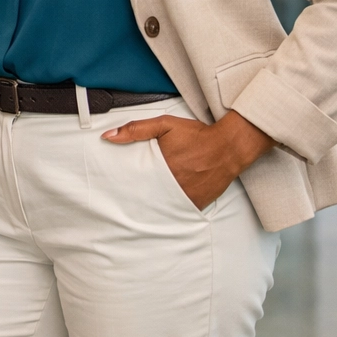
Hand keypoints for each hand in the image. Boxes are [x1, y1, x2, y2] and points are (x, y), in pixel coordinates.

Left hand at [102, 110, 275, 209]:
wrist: (229, 146)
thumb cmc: (197, 135)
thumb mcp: (164, 125)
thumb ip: (135, 129)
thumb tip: (108, 136)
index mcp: (160, 167)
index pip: (134, 182)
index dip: (124, 186)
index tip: (115, 188)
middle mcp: (172, 185)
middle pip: (146, 196)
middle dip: (136, 198)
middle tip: (123, 202)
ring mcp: (185, 197)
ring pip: (161, 206)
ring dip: (152, 206)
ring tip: (139, 210)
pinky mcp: (196, 203)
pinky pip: (179, 211)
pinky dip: (171, 211)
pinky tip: (162, 210)